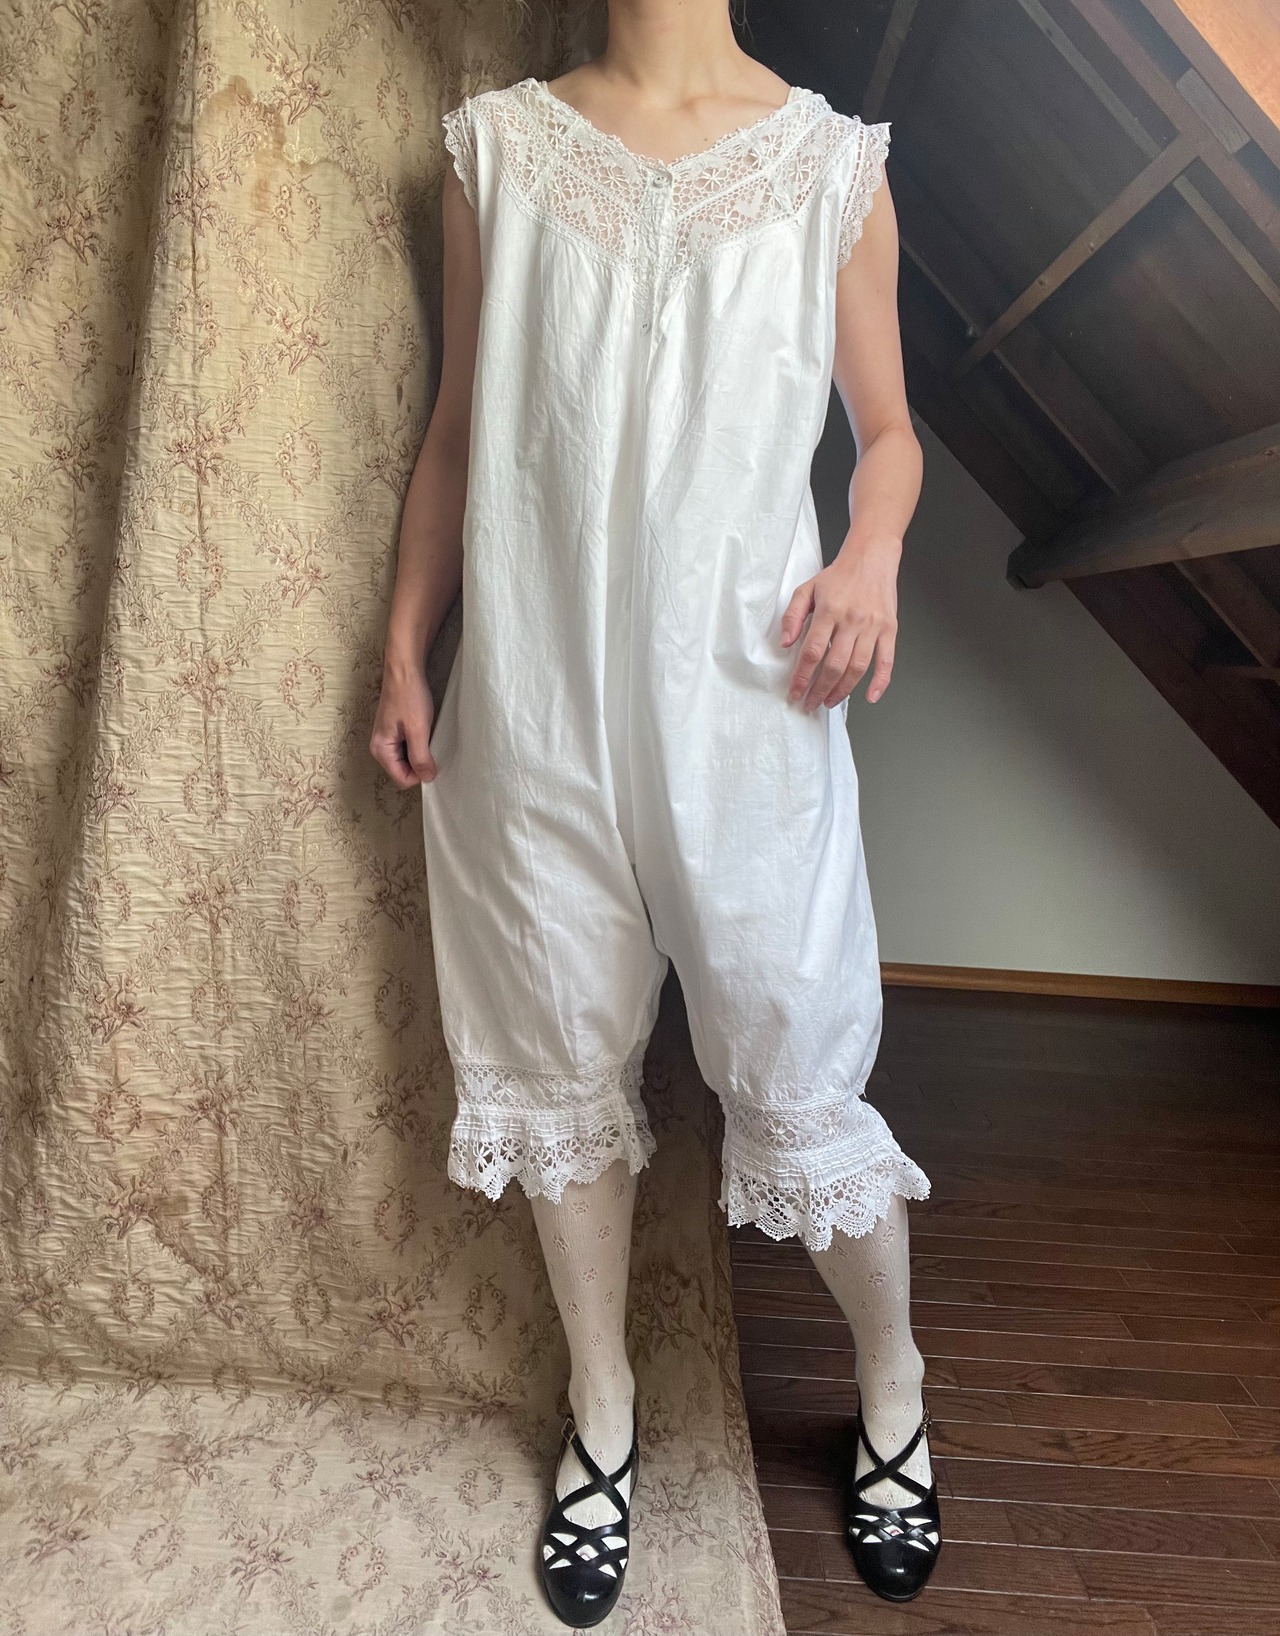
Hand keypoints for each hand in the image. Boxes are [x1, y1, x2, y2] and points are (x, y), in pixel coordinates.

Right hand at [370, 650, 437, 785]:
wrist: (405, 670)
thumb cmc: (409, 697)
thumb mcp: (418, 730)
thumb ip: (420, 757)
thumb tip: (427, 778)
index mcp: (381, 749)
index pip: (402, 779)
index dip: (420, 774)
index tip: (434, 759)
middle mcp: (380, 747)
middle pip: (404, 771)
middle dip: (420, 764)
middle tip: (433, 746)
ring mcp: (388, 739)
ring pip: (408, 760)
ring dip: (421, 753)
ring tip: (429, 736)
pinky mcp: (396, 731)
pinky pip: (409, 748)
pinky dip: (420, 745)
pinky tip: (426, 732)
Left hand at [780, 537, 899, 709]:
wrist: (871, 557)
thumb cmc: (839, 575)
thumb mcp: (807, 589)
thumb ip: (792, 616)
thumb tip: (786, 643)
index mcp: (830, 611)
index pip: (812, 652)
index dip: (802, 676)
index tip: (795, 692)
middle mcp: (852, 620)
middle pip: (834, 665)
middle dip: (820, 689)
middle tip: (811, 703)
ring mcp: (873, 626)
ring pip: (858, 668)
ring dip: (843, 690)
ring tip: (830, 701)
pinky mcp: (889, 629)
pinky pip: (887, 661)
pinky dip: (880, 682)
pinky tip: (870, 696)